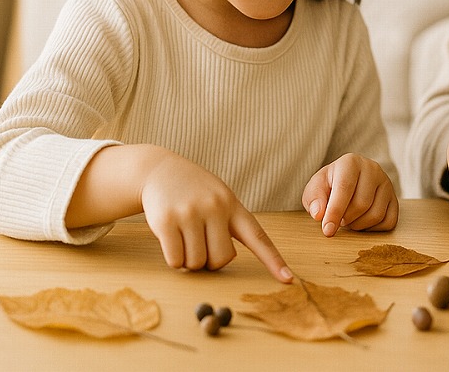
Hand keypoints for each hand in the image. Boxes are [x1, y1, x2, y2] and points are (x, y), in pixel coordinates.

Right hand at [139, 150, 292, 281]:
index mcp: (233, 205)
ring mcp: (190, 213)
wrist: (159, 169)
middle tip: (201, 245)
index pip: (258, 236)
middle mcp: (215, 207)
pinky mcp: (166, 220)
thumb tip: (225, 259)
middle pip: (222, 259)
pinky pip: (176, 260)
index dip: (273, 260)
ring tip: (185, 239)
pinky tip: (171, 241)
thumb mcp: (219, 198)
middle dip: (210, 262)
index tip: (288, 279)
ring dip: (190, 262)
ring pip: (197, 263)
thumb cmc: (194, 192)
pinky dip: (174, 260)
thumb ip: (228, 224)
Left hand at [302, 153, 398, 235]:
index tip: (327, 230)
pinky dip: (373, 229)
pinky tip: (362, 222)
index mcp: (351, 162)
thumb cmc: (329, 185)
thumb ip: (313, 199)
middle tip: (338, 219)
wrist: (347, 182)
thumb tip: (319, 214)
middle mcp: (373, 169)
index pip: (345, 188)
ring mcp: (387, 184)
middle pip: (362, 204)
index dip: (335, 211)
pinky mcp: (395, 199)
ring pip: (376, 215)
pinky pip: (389, 222)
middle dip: (346, 219)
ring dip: (358, 226)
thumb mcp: (315, 188)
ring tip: (349, 219)